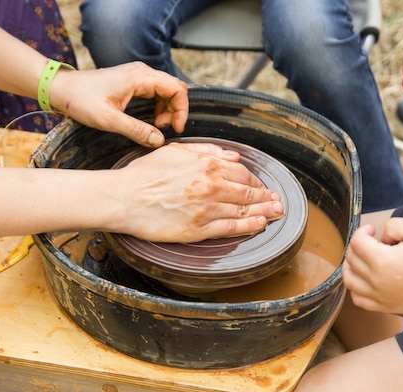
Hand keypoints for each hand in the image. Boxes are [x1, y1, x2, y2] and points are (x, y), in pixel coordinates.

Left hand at [51, 62, 187, 146]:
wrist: (61, 89)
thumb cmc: (81, 100)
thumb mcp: (109, 120)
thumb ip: (136, 130)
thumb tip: (159, 140)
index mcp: (140, 77)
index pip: (177, 89)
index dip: (181, 110)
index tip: (175, 128)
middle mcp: (142, 72)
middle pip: (174, 89)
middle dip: (175, 111)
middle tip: (164, 129)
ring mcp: (137, 76)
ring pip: (166, 91)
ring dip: (167, 110)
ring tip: (156, 127)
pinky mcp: (132, 82)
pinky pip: (155, 92)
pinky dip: (158, 107)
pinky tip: (149, 121)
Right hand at [110, 142, 282, 241]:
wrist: (124, 198)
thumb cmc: (145, 174)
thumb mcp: (176, 151)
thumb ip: (207, 151)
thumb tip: (233, 155)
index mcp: (206, 165)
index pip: (242, 173)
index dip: (255, 181)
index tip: (262, 186)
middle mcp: (210, 186)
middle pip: (247, 193)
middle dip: (266, 197)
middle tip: (277, 201)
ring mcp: (206, 209)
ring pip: (243, 211)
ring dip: (264, 212)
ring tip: (276, 213)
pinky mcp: (197, 229)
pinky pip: (230, 229)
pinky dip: (248, 227)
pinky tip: (259, 226)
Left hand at [342, 218, 402, 314]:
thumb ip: (392, 225)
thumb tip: (380, 237)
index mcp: (382, 260)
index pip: (356, 242)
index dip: (362, 231)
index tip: (372, 230)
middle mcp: (376, 280)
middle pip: (351, 258)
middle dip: (358, 246)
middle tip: (372, 243)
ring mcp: (378, 296)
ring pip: (349, 279)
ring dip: (351, 266)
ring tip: (362, 259)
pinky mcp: (383, 307)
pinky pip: (357, 299)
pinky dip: (356, 288)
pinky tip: (365, 279)